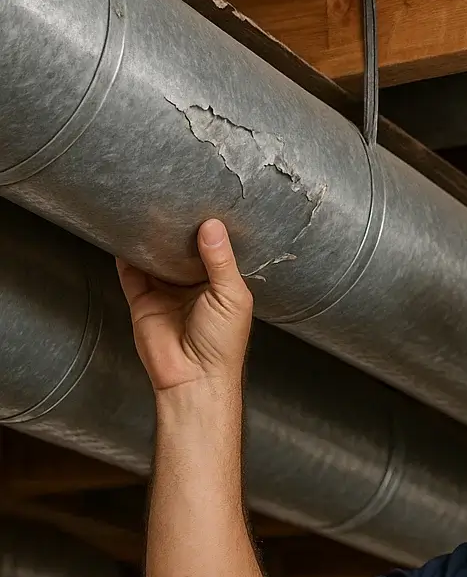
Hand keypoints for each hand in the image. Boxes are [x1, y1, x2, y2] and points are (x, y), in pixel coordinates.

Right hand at [116, 219, 253, 392]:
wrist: (194, 378)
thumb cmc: (222, 345)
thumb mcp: (232, 297)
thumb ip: (221, 261)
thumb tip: (212, 226)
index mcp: (220, 286)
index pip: (213, 251)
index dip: (208, 231)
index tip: (203, 202)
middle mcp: (192, 287)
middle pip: (181, 251)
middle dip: (176, 230)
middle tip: (171, 198)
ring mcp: (165, 293)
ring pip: (154, 258)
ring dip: (151, 238)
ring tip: (146, 208)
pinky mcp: (142, 300)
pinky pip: (130, 272)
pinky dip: (126, 253)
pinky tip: (124, 232)